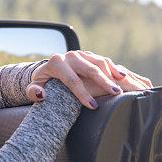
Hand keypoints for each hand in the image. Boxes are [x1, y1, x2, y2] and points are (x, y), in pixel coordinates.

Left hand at [27, 50, 152, 109]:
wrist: (48, 67)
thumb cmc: (42, 81)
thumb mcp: (34, 86)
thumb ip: (34, 91)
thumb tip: (41, 94)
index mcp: (57, 62)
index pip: (72, 79)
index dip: (82, 93)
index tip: (92, 106)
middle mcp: (71, 55)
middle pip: (91, 68)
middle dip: (104, 82)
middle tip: (116, 94)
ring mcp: (83, 54)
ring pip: (101, 62)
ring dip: (114, 74)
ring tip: (125, 86)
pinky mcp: (92, 56)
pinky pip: (107, 61)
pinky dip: (118, 70)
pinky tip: (127, 78)